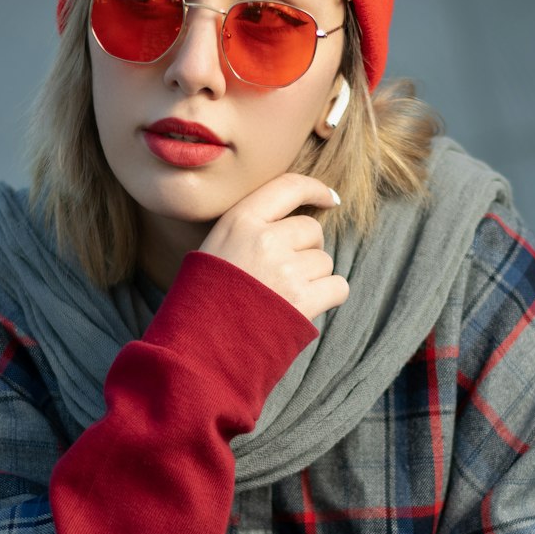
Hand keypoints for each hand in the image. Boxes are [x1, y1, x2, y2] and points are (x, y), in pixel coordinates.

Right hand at [198, 174, 348, 321]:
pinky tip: (305, 308)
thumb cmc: (204, 300)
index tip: (329, 199)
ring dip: (313, 279)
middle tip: (284, 275)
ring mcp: (285, 270)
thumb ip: (249, 229)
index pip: (288, 187)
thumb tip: (294, 223)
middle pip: (312, 231)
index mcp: (240, 221)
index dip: (315, 189)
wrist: (196, 346)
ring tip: (283, 297)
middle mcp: (265, 239)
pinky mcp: (302, 300)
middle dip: (307, 250)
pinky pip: (338, 287)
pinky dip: (328, 297)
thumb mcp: (215, 248)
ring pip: (325, 262)